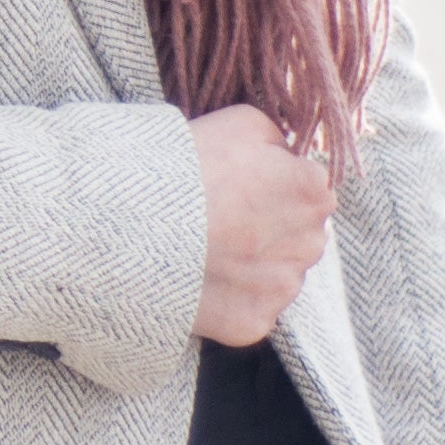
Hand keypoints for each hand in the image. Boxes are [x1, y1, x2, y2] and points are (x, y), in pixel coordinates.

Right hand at [188, 106, 330, 345]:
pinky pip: (251, 308)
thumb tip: (286, 160)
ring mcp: (281, 289)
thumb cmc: (186, 165)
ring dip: (254, 265)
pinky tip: (201, 277)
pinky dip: (230, 298)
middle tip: (223, 219)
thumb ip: (279, 142)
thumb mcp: (241, 122)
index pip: (310, 191)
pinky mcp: (253, 322)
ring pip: (278, 275)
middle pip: (299, 236)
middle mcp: (310, 244)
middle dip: (271, 228)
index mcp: (313, 193)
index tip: (241, 187)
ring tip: (207, 249)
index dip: (274, 186)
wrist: (132, 223)